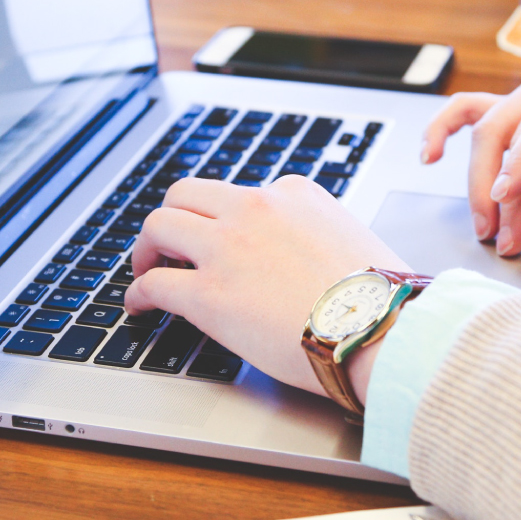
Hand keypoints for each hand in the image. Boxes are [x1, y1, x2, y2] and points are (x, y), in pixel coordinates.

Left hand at [125, 175, 407, 400]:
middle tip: (167, 244)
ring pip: (160, 225)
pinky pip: (155, 283)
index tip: (221, 240)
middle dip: (172, 217)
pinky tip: (140, 306)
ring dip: (146, 248)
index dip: (225, 220)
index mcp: (293, 192)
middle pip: (186, 194)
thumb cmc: (380, 295)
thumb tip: (308, 256)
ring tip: (145, 269)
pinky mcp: (208, 293)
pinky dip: (138, 293)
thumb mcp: (352, 238)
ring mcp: (227, 247)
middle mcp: (254, 208)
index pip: (241, 194)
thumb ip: (319, 234)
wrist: (381, 327)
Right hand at [422, 57, 520, 256]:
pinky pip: (471, 110)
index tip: (504, 198)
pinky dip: (445, 128)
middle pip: (511, 129)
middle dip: (500, 187)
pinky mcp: (518, 105)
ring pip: (488, 130)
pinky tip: (429, 154)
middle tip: (502, 236)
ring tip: (485, 226)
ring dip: (479, 180)